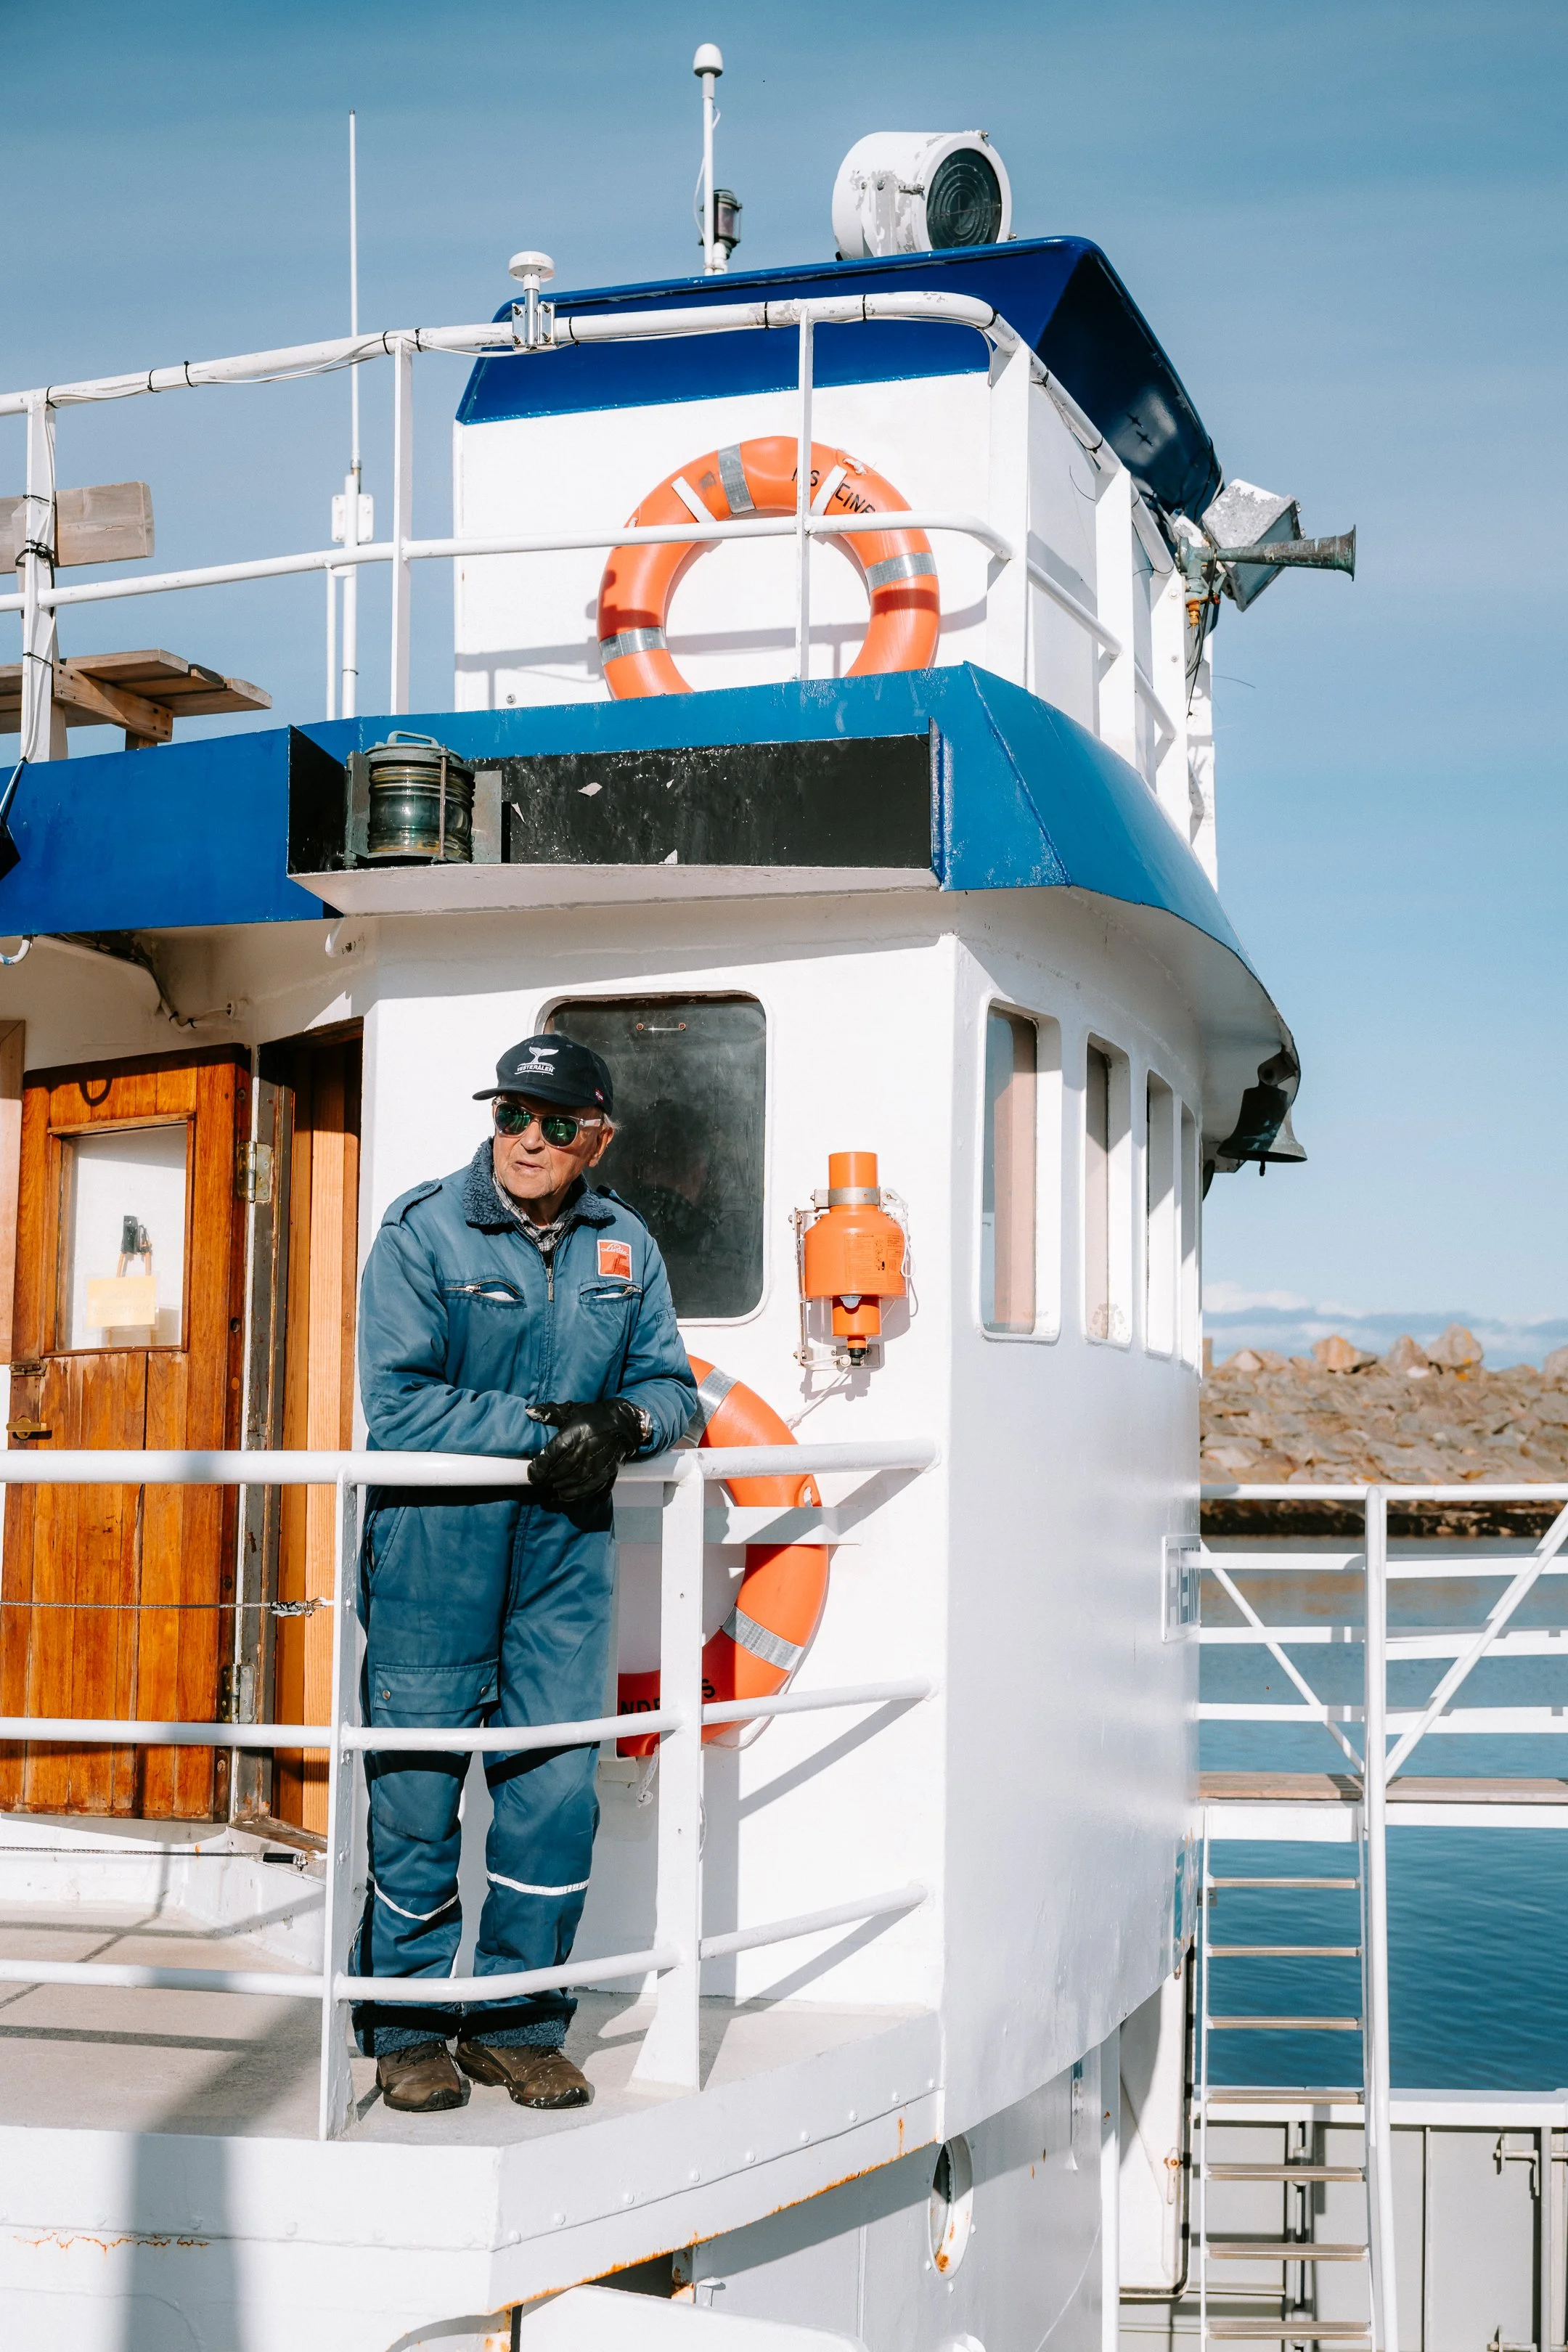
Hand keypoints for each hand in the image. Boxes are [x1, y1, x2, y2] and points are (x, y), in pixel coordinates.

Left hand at [526, 1397, 646, 1502]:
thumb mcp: (571, 1410)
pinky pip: (590, 1486)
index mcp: (575, 1432)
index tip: (532, 1474)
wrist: (623, 1421)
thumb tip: (529, 1412)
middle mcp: (586, 1448)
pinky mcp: (607, 1470)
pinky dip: (577, 1493)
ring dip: (561, 1487)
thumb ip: (550, 1413)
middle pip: (562, 1469)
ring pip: (575, 1480)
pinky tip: (567, 1494)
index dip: (540, 1466)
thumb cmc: (594, 1415)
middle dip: (548, 1478)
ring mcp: (598, 1461)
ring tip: (552, 1489)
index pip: (553, 1452)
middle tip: (540, 1483)